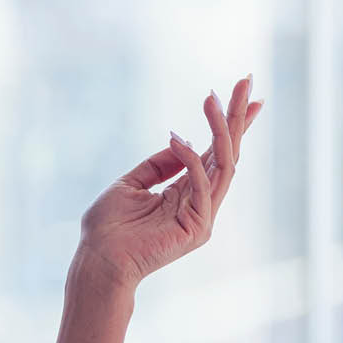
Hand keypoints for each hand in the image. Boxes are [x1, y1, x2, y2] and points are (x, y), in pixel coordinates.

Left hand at [74, 75, 263, 292]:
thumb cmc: (107, 228)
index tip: (244, 92)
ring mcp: (202, 214)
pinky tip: (177, 139)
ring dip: (221, 129)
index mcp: (186, 191)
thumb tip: (181, 140)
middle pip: (227, 152)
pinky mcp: (197, 227)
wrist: (97, 261)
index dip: (230, 122)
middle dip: (237, 116)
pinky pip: (201, 185)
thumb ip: (158, 165)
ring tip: (214, 99)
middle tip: (246, 81)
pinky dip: (191, 160)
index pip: (215, 152)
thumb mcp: (130, 184)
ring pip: (223, 164)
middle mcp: (200, 201)